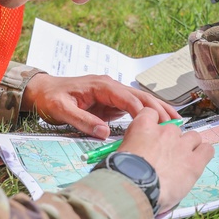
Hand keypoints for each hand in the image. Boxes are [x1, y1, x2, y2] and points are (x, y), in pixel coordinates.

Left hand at [23, 74, 179, 138]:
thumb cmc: (50, 98)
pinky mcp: (111, 103)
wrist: (41, 91)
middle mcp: (110, 87)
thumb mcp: (61, 110)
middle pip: (140, 97)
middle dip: (159, 108)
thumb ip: (82, 120)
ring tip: (176, 122)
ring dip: (157, 111)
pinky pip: (133, 108)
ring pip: (140, 101)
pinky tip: (159, 124)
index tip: (156, 123)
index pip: (128, 97)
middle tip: (176, 123)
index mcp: (101, 85)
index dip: (143, 110)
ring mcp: (112, 94)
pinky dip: (147, 115)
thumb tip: (104, 133)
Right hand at [117, 109, 213, 213]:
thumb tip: (135, 154)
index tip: (152, 136)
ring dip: (189, 146)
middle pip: (174, 129)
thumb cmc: (122, 174)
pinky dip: (204, 154)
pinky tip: (197, 162)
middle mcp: (165, 132)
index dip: (153, 124)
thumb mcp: (119, 153)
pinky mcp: (194, 161)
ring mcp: (182, 145)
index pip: (151, 113)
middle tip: (165, 157)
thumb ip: (132, 147)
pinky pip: (207, 150)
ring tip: (183, 160)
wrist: (134, 188)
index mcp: (144, 127)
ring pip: (193, 137)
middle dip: (171, 141)